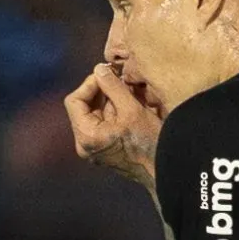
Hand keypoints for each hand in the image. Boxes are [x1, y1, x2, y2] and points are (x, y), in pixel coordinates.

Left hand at [64, 64, 162, 185]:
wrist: (164, 170)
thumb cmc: (149, 143)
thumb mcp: (132, 109)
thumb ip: (113, 87)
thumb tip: (99, 69)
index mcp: (87, 136)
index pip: (74, 101)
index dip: (89, 84)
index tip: (108, 75)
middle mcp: (85, 144)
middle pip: (84, 107)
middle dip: (102, 91)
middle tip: (120, 79)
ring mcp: (94, 147)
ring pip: (95, 113)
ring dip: (110, 99)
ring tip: (129, 91)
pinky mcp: (105, 147)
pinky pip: (104, 122)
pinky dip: (115, 110)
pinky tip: (131, 103)